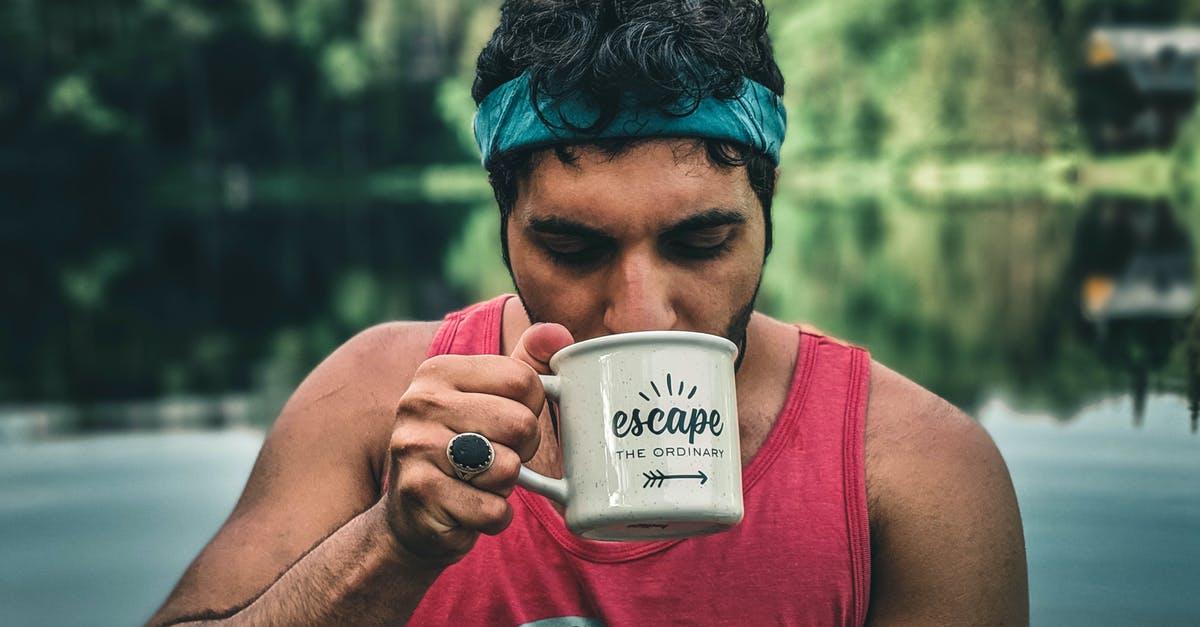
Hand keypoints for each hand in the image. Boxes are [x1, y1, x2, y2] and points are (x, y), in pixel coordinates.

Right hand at [382, 322, 573, 565]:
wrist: (410, 515)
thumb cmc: (464, 450)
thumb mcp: (490, 399)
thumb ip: (527, 362)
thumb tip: (556, 333)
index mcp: (438, 370)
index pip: (523, 380)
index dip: (532, 409)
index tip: (508, 423)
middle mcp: (420, 402)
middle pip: (521, 424)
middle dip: (522, 451)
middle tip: (494, 457)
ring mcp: (415, 448)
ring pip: (509, 468)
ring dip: (505, 485)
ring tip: (478, 481)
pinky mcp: (420, 494)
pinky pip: (493, 509)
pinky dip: (493, 516)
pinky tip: (469, 508)